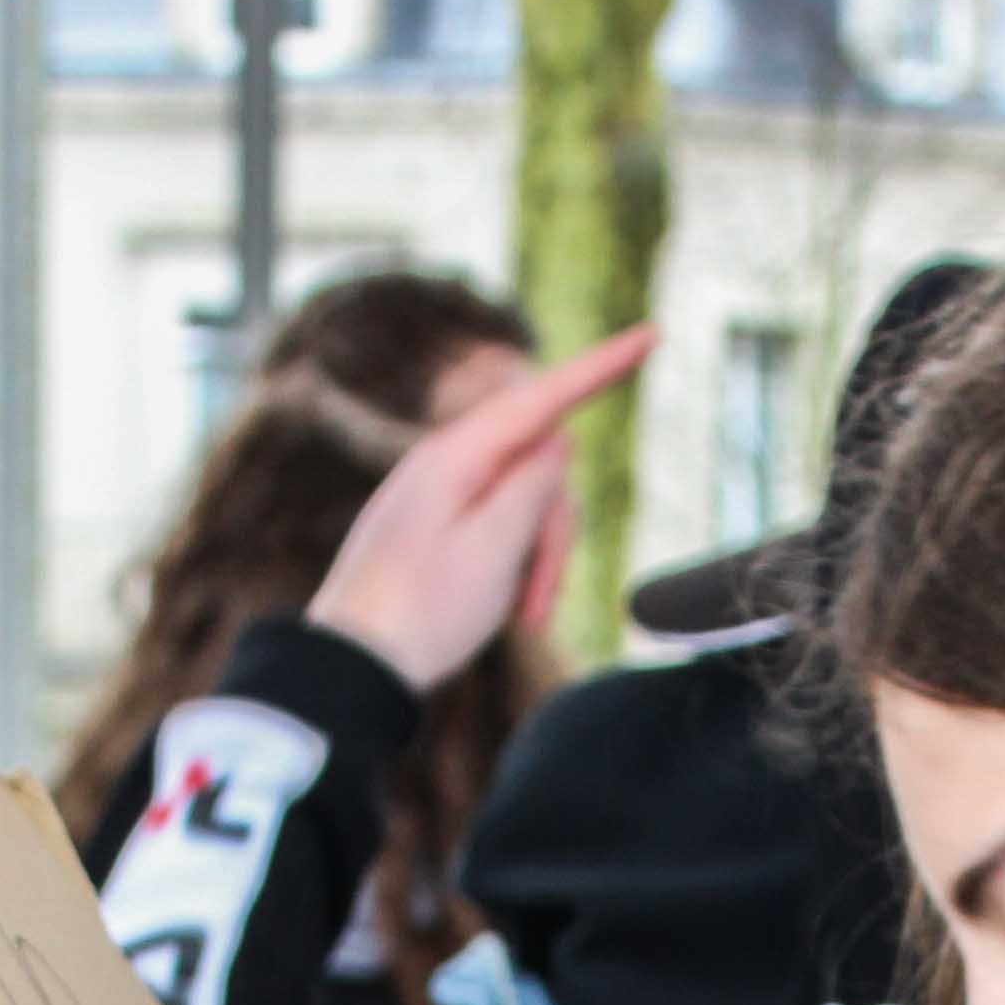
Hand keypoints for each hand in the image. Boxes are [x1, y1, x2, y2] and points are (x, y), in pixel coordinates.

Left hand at [307, 326, 656, 690]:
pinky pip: (499, 528)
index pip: (543, 397)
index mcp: (455, 458)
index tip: (651, 334)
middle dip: (556, 533)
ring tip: (521, 618)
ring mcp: (440, 496)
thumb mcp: (495, 549)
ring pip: (525, 506)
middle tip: (539, 603)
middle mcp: (445, 465)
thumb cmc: (422, 613)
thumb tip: (556, 441)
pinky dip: (515, 567)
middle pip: (541, 470)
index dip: (601, 368)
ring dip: (538, 560)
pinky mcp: (438, 527)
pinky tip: (505, 609)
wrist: (353, 670)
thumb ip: (535, 487)